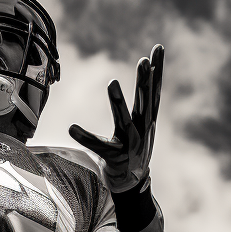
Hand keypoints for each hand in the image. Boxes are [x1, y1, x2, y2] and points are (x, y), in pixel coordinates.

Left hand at [69, 44, 163, 192]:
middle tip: (144, 61)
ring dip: (119, 103)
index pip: (155, 90)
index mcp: (147, 119)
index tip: (158, 48)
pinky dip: (85, 138)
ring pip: (125, 121)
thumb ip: (144, 100)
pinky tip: (72, 128)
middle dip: (144, 82)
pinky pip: (98, 147)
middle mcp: (142, 129)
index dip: (158, 69)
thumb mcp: (143, 122)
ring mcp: (130, 144)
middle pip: (145, 102)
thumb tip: (148, 73)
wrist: (133, 183)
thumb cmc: (135, 148)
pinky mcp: (115, 158)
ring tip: (113, 83)